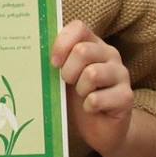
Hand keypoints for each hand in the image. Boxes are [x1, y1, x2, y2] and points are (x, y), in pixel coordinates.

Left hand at [53, 19, 134, 156]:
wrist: (101, 128)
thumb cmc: (78, 98)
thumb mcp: (64, 76)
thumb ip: (55, 62)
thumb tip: (29, 52)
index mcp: (93, 44)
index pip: (79, 28)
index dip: (62, 43)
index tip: (53, 63)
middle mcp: (110, 54)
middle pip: (82, 51)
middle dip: (68, 71)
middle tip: (68, 83)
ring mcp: (121, 74)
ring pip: (92, 74)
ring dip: (80, 90)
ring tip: (82, 96)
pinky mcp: (126, 96)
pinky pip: (98, 98)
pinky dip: (88, 107)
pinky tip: (91, 109)